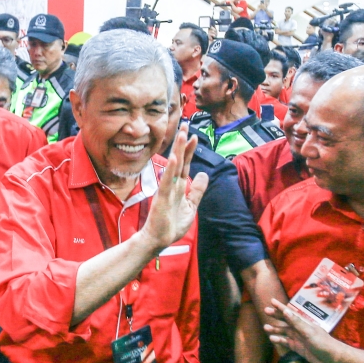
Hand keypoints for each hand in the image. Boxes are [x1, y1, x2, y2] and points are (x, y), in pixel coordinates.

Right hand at [139, 130, 208, 253]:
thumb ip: (197, 190)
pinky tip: (174, 157)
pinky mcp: (162, 197)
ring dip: (177, 149)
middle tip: (185, 124)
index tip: (194, 136)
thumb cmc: (172, 224)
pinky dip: (171, 169)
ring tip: (180, 133)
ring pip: (173, 165)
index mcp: (179, 186)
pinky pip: (167, 180)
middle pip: (179, 159)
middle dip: (183, 142)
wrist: (159, 239)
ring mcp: (167, 189)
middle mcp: (172, 183)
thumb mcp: (191, 206)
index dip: (190, 150)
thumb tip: (204, 174)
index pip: (185, 164)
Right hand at [263, 299, 344, 362]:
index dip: (281, 307)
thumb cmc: (323, 343)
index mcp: (303, 323)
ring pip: (284, 332)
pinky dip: (279, 340)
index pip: (290, 313)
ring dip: (276, 329)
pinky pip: (286, 343)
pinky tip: (273, 339)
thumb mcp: (309, 332)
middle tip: (265, 311)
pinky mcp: (298, 348)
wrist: (333, 359)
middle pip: (285, 321)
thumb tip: (286, 311)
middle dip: (276, 316)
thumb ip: (297, 322)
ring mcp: (299, 339)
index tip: (272, 301)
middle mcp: (300, 329)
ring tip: (265, 327)